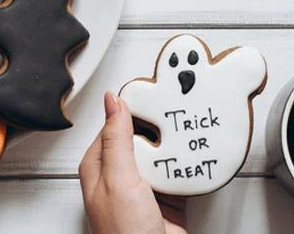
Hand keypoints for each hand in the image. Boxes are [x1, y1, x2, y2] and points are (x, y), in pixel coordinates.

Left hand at [79, 92, 187, 233]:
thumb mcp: (118, 178)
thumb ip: (116, 138)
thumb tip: (112, 101)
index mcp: (98, 167)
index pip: (114, 125)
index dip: (132, 108)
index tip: (152, 92)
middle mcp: (119, 177)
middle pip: (141, 138)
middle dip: (158, 127)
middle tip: (175, 110)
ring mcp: (143, 189)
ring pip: (161, 156)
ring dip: (174, 148)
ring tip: (187, 132)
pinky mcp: (166, 201)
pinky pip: (178, 175)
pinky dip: (188, 168)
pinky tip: (194, 160)